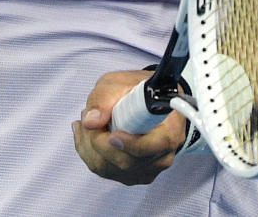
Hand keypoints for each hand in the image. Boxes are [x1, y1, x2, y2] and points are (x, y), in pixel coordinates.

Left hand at [72, 70, 187, 185]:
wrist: (144, 100)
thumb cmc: (135, 91)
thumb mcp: (117, 82)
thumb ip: (103, 99)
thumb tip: (91, 121)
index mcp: (168, 129)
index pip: (151, 147)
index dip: (129, 144)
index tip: (111, 134)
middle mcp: (162, 154)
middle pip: (126, 162)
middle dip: (98, 140)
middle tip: (89, 117)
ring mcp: (148, 168)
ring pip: (110, 169)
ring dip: (90, 145)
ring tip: (89, 122)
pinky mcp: (133, 174)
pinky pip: (105, 171)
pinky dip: (89, 152)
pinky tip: (89, 134)